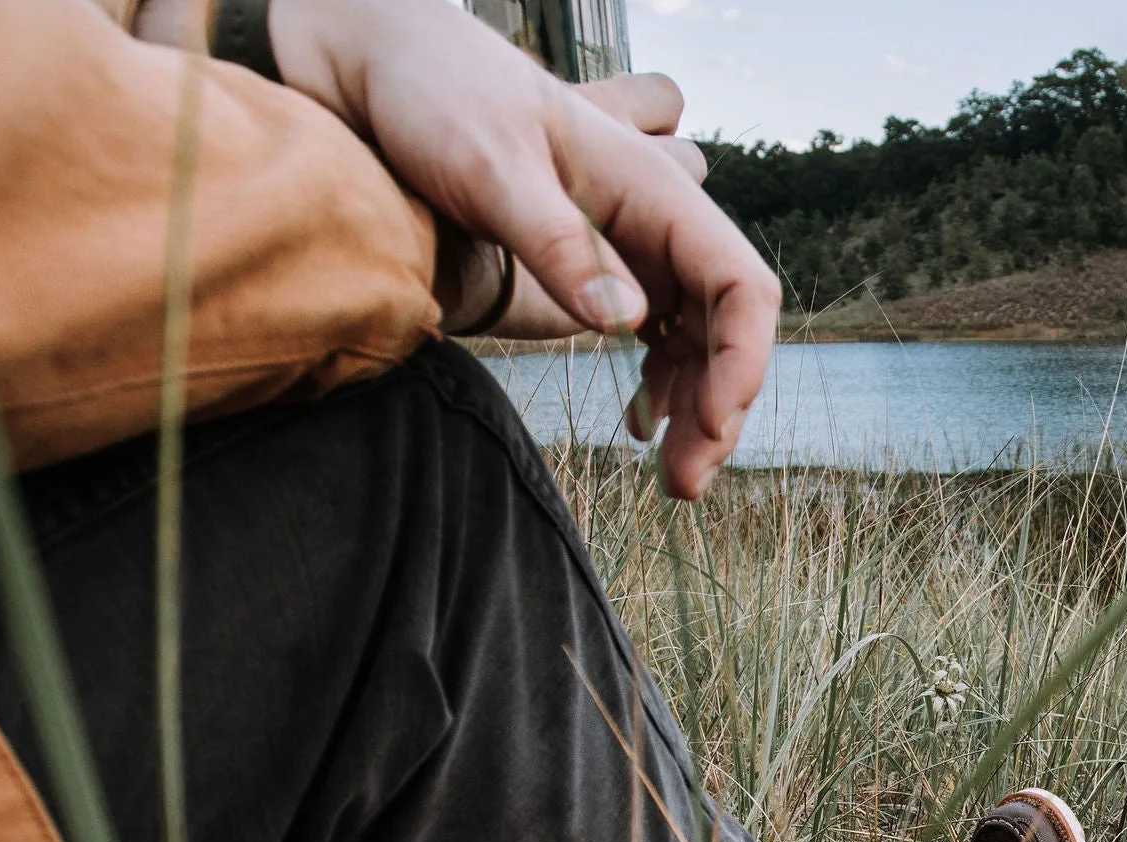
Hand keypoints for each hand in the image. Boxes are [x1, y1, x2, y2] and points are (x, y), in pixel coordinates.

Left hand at [138, 0, 774, 496]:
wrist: (384, 72)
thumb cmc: (436, 100)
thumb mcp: (488, 169)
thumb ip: (558, 245)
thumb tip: (632, 321)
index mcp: (651, 190)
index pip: (742, 285)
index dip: (742, 363)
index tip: (710, 427)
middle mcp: (657, 221)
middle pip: (729, 328)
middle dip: (720, 409)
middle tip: (683, 484)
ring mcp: (634, 248)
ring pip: (701, 344)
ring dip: (695, 412)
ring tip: (668, 476)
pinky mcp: (602, 270)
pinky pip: (660, 341)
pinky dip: (662, 390)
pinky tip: (636, 425)